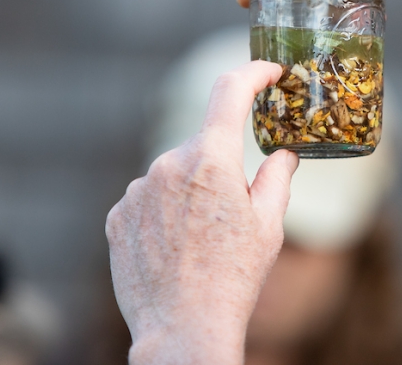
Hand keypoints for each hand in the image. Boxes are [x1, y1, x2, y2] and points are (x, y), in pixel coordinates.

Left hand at [105, 61, 299, 364]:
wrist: (183, 329)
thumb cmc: (234, 278)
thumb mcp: (269, 225)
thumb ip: (277, 177)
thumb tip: (283, 153)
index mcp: (211, 160)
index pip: (230, 91)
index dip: (252, 73)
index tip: (268, 72)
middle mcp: (168, 164)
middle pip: (202, 145)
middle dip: (220, 165)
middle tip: (232, 210)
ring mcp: (138, 190)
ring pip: (172, 173)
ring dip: (189, 191)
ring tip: (200, 240)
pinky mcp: (117, 215)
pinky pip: (146, 199)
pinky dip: (163, 212)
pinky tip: (174, 248)